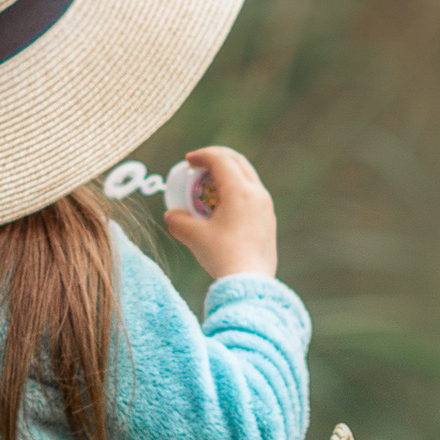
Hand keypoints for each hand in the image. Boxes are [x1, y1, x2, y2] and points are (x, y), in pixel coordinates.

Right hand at [166, 145, 276, 281]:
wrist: (249, 284)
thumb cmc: (222, 257)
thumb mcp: (194, 237)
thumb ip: (178, 221)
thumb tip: (171, 215)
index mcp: (240, 192)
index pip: (221, 160)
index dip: (202, 156)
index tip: (188, 161)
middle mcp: (258, 194)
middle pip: (238, 162)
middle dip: (217, 158)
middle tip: (199, 165)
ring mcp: (266, 208)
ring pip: (248, 178)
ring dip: (228, 174)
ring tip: (209, 184)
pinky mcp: (268, 221)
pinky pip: (253, 195)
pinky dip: (237, 190)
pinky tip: (224, 205)